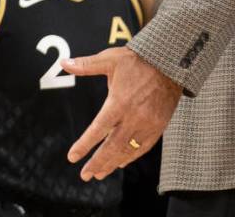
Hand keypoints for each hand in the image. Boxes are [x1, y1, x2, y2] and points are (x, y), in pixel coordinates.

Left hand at [62, 47, 181, 180]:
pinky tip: (121, 163)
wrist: (170, 63)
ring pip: (128, 151)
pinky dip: (131, 157)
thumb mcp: (110, 59)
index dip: (84, 145)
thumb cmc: (138, 60)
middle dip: (97, 163)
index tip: (72, 157)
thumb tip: (63, 63)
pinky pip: (143, 148)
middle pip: (112, 147)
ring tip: (99, 173)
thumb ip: (86, 65)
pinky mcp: (158, 127)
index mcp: (119, 102)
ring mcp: (147, 124)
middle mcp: (133, 117)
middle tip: (85, 175)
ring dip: (112, 164)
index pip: (98, 129)